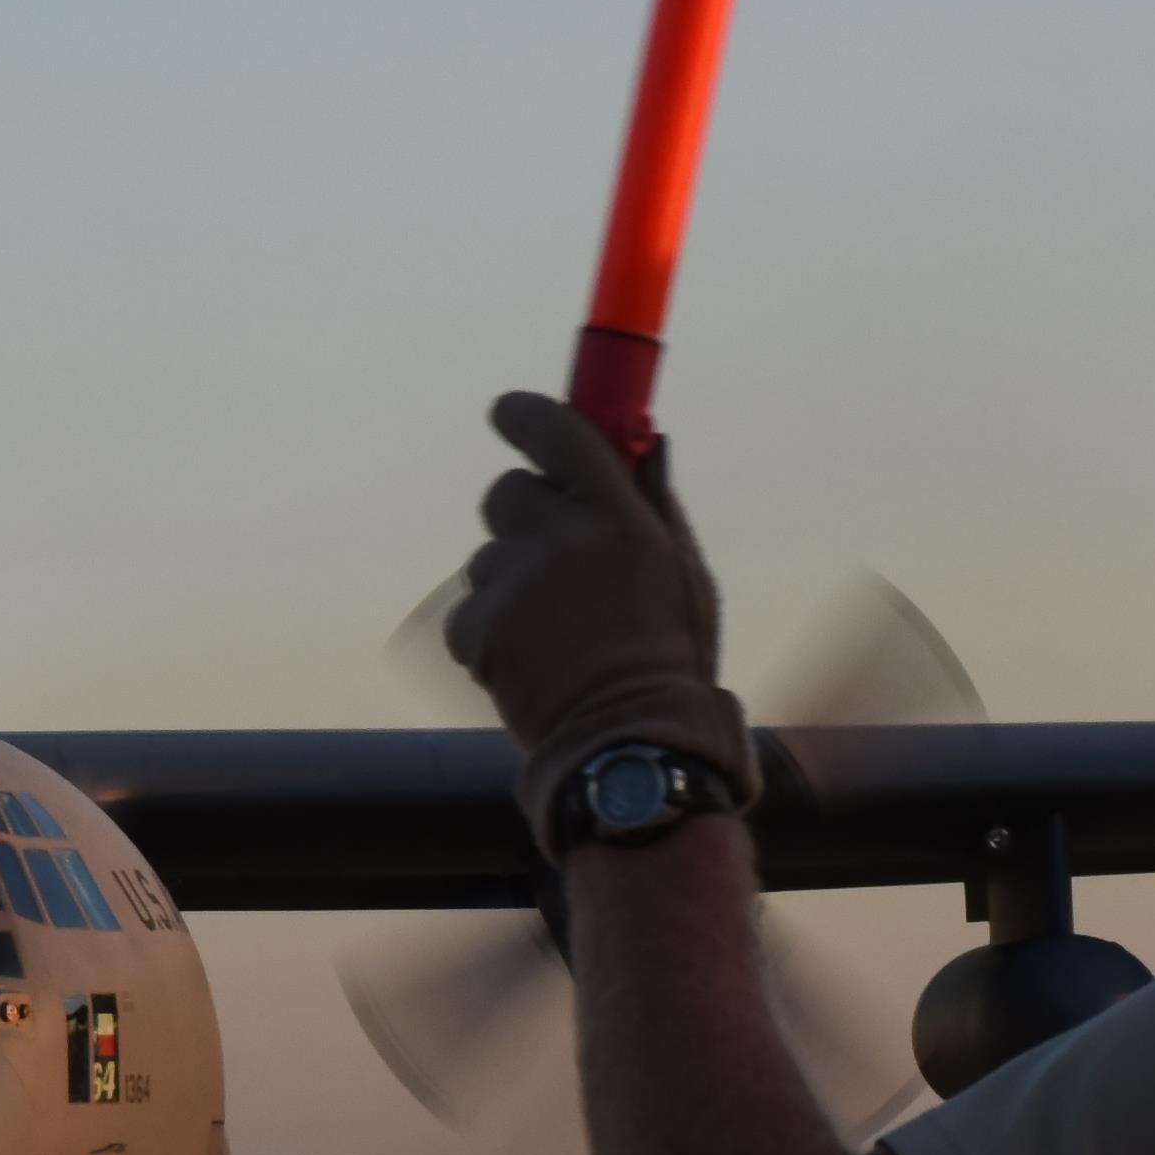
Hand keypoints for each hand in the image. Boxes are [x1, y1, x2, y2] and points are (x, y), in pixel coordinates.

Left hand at [440, 391, 749, 830]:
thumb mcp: (684, 571)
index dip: (524, 414)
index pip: (556, 431)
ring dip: (512, 582)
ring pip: (487, 557)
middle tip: (552, 554)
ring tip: (555, 631)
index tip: (508, 412)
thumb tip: (644, 438)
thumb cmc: (667, 655)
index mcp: (617, 518)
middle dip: (524, 514)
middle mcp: (561, 541)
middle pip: (506, 491)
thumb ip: (655, 501)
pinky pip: (470, 610)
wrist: (628, 742)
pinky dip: (491, 630)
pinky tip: (531, 658)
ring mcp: (514, 586)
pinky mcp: (478, 630)